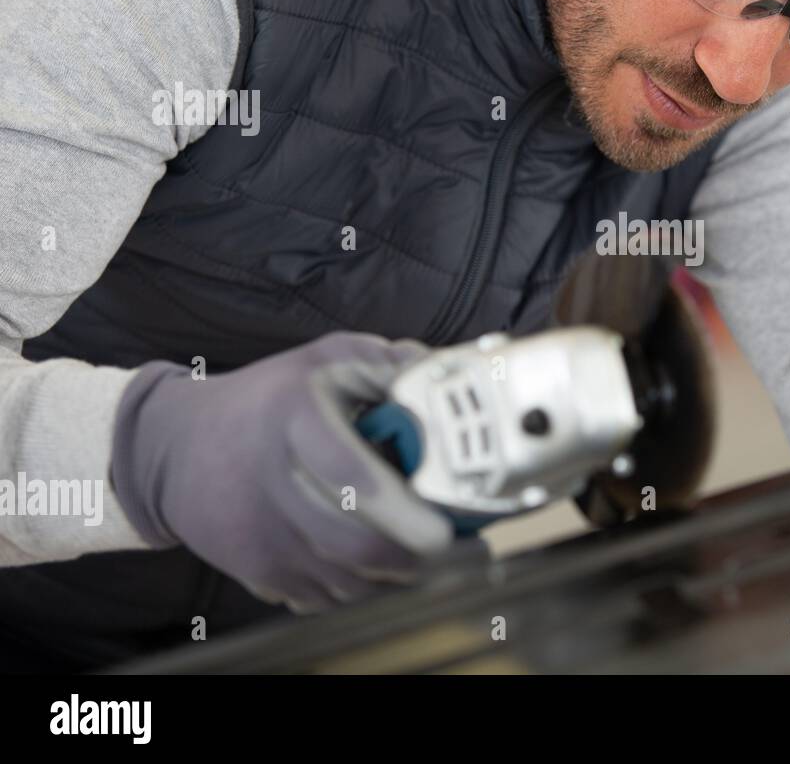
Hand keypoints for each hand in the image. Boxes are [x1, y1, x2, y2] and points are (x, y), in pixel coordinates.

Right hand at [111, 332, 464, 612]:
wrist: (174, 447)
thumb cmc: (268, 398)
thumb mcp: (323, 358)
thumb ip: (387, 361)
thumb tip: (446, 374)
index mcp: (296, 417)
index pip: (348, 470)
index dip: (400, 504)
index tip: (444, 523)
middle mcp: (274, 481)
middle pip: (355, 544)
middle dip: (413, 555)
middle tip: (447, 546)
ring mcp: (261, 533)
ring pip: (346, 581)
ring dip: (392, 577)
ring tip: (416, 553)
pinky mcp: (254, 569)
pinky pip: (322, 598)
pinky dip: (358, 590)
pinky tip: (373, 566)